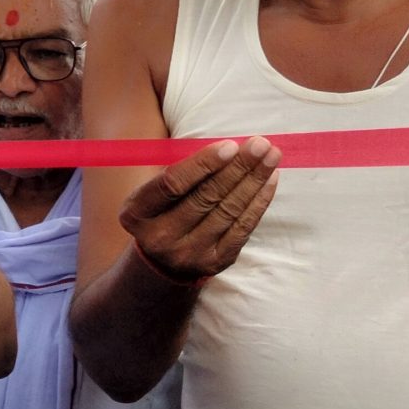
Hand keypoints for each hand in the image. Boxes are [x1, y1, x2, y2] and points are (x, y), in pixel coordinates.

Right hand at [120, 138, 280, 283]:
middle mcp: (160, 237)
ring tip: (271, 157)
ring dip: (254, 181)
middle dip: (237, 167)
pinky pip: (242, 229)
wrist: (161, 262)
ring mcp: (188, 253)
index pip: (172, 184)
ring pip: (228, 211)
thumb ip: (181, 172)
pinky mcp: (213, 262)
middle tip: (260, 145)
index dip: (203, 164)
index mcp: (137, 213)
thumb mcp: (153, 192)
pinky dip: (259, 202)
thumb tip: (228, 149)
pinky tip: (270, 180)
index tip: (230, 146)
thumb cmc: (161, 210)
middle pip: (205, 196)